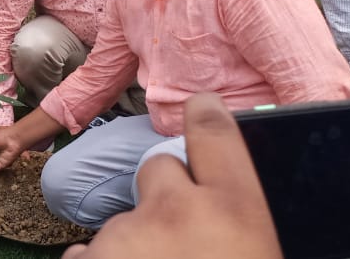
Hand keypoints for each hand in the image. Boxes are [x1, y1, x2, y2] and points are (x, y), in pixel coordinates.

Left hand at [62, 93, 281, 258]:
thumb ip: (246, 222)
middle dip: (163, 194)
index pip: (214, 130)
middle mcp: (177, 211)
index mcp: (236, 210)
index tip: (202, 106)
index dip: (206, 114)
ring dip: (133, 245)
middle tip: (178, 237)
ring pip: (124, 221)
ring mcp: (125, 236)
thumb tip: (240, 205)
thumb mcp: (261, 249)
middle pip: (158, 169)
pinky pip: (88, 254)